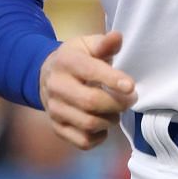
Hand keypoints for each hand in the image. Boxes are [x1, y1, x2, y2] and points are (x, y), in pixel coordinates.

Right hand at [39, 32, 135, 150]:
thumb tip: (117, 37)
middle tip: (130, 100)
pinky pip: (82, 141)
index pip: (90, 72)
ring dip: (110, 120)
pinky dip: (99, 137)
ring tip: (116, 111)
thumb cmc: (76, 59)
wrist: (46, 75)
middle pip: (91, 102)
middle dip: (118, 103)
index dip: (113, 80)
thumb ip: (104, 43)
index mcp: (66, 62)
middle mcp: (56, 86)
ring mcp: (54, 109)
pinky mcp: (57, 127)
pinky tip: (104, 126)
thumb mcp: (87, 45)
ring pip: (88, 123)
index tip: (130, 86)